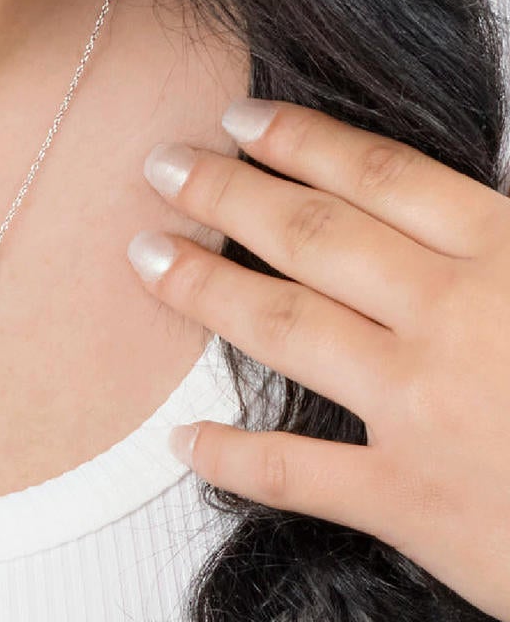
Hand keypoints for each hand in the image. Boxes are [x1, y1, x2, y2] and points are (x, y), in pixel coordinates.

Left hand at [126, 96, 509, 621]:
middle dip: (226, 194)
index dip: (299, 142)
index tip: (236, 118)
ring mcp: (425, 409)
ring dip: (203, 288)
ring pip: (284, 329)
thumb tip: (465, 194)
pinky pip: (297, 474)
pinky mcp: (413, 502)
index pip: (380, 177)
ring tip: (146, 256)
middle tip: (161, 166)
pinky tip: (183, 439)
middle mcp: (455, 320)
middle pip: (312, 237)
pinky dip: (233, 456)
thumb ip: (501, 235)